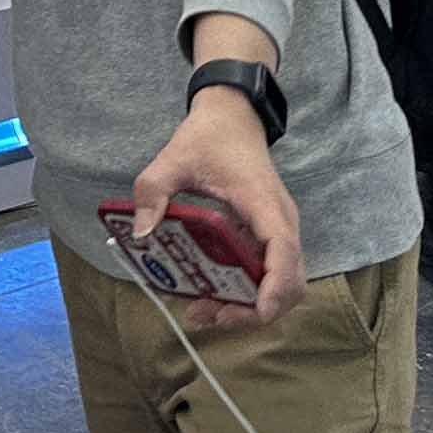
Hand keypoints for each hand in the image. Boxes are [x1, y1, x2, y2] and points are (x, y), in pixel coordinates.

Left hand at [130, 84, 304, 330]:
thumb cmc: (209, 136)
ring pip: (283, 282)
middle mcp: (281, 221)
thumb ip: (153, 190)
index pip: (283, 249)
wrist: (232, 116)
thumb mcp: (174, 158)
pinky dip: (250, 291)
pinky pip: (271, 273)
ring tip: (207, 312)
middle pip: (290, 280)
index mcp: (262, 202)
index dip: (275, 285)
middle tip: (212, 316)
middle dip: (256, 308)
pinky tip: (213, 294)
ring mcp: (280, 229)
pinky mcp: (271, 235)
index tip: (256, 311)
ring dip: (252, 305)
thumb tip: (142, 234)